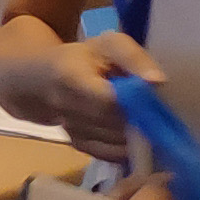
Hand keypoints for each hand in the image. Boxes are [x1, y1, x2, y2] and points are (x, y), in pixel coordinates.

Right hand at [0, 24, 166, 162]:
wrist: (41, 78)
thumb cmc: (84, 58)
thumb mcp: (107, 45)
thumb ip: (133, 58)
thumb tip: (157, 81)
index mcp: (70, 78)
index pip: (108, 101)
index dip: (135, 105)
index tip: (154, 102)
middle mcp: (64, 108)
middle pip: (113, 125)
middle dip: (140, 122)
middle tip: (157, 115)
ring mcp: (69, 130)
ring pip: (114, 143)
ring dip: (137, 137)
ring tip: (148, 123)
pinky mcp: (77, 145)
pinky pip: (109, 154)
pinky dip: (127, 149)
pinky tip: (136, 137)